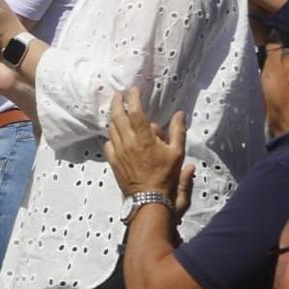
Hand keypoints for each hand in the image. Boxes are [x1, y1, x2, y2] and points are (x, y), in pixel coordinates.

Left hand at [105, 89, 187, 203]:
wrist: (149, 199)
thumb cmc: (166, 177)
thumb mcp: (177, 154)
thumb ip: (178, 132)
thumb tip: (179, 114)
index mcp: (144, 138)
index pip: (135, 111)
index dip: (133, 97)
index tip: (134, 89)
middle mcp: (127, 141)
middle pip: (117, 115)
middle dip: (117, 101)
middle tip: (119, 94)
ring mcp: (117, 150)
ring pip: (111, 128)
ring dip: (114, 117)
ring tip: (118, 111)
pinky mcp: (112, 160)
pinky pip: (108, 142)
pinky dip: (111, 135)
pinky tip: (115, 134)